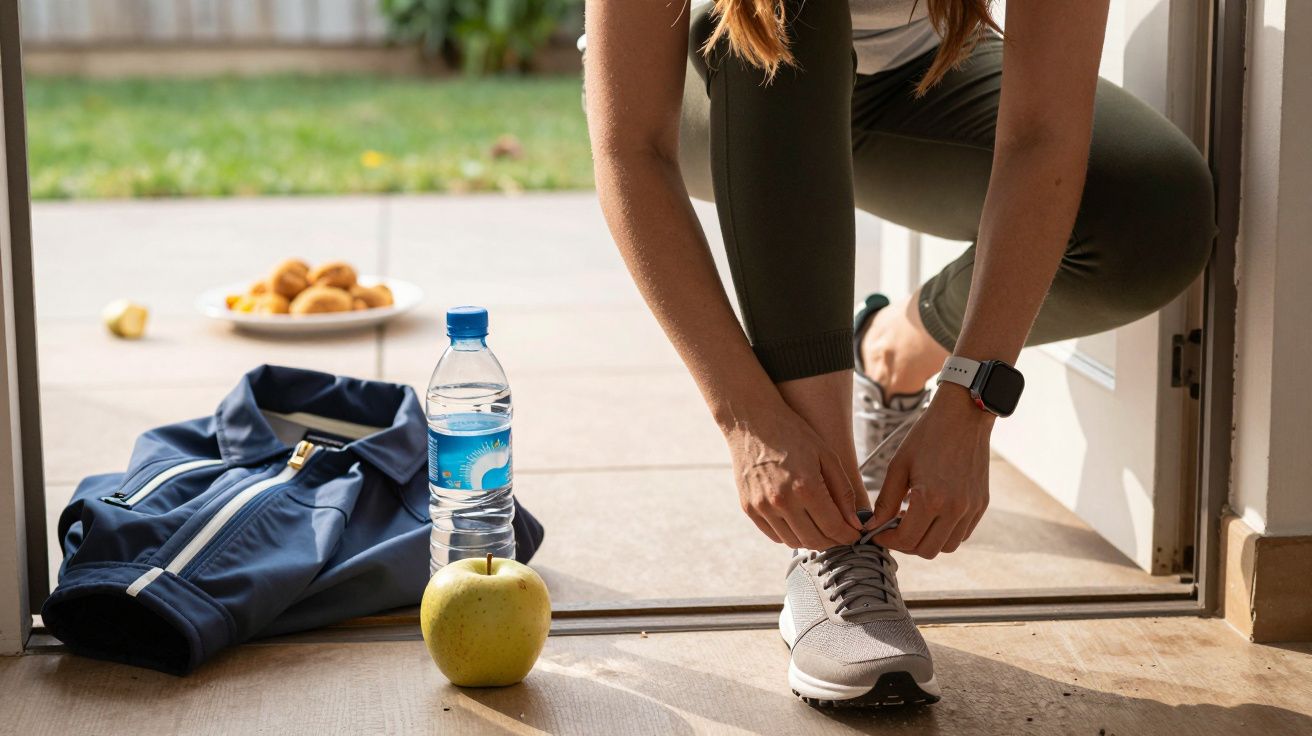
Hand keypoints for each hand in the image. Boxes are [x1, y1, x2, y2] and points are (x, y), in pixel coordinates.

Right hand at [724, 401, 863, 549]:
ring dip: (812, 540)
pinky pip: (774, 535)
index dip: (849, 535)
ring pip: (793, 542)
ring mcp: (762, 507)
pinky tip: (800, 522)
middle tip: (841, 533)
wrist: (752, 422)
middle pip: (814, 540)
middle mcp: (782, 501)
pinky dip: (791, 535)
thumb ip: (843, 492)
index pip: (833, 527)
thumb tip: (854, 523)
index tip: (855, 534)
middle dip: (833, 541)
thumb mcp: (827, 456)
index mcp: (805, 487)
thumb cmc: (793, 434)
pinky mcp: (749, 508)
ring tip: (821, 527)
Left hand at [871, 387, 993, 557]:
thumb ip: (885, 501)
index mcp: (931, 499)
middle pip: (927, 550)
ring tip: (913, 520)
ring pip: (947, 546)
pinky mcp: (982, 505)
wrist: (964, 416)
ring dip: (927, 540)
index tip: (877, 532)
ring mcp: (972, 509)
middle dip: (906, 544)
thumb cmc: (927, 436)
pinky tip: (932, 514)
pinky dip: (945, 533)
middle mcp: (956, 509)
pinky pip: (962, 533)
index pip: (906, 540)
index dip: (887, 540)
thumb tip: (872, 526)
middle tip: (893, 528)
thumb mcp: (898, 466)